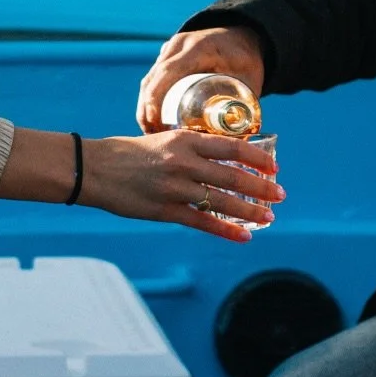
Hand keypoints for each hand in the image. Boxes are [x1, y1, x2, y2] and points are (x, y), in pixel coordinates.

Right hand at [81, 131, 283, 242]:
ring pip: (223, 201)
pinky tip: (245, 236)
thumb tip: (224, 160)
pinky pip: (204, 222)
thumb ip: (192, 149)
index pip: (232, 147)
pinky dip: (227, 230)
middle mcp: (183, 162)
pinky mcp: (165, 210)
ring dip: (251, 211)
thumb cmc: (130, 154)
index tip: (274, 167)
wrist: (95, 169)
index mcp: (185, 140)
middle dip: (262, 187)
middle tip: (280, 194)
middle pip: (233, 176)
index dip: (257, 158)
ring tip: (269, 217)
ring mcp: (175, 188)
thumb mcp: (164, 140)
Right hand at [136, 27, 265, 132]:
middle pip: (153, 78)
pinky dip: (149, 99)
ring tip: (150, 132)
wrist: (241, 37)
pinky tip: (151, 120)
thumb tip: (237, 142)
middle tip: (151, 135)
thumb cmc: (246, 60)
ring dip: (145, 106)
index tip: (155, 122)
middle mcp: (180, 45)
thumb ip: (244, 107)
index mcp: (199, 48)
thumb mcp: (249, 79)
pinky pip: (153, 78)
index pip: (169, 71)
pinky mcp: (167, 56)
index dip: (156, 97)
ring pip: (149, 79)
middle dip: (147, 108)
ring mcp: (170, 49)